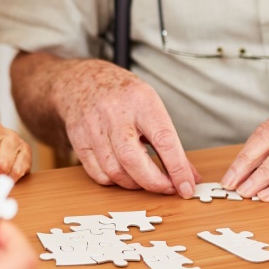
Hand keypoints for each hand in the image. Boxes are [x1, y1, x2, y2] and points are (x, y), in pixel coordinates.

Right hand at [51, 59, 199, 196]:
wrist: (82, 80)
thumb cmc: (122, 94)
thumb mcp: (151, 106)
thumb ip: (170, 142)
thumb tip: (189, 175)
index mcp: (141, 101)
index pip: (163, 140)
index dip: (177, 168)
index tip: (186, 186)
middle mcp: (115, 113)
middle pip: (133, 159)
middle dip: (154, 182)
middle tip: (167, 188)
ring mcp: (93, 127)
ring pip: (114, 171)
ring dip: (135, 184)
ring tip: (146, 180)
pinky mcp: (79, 140)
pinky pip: (97, 173)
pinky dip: (114, 181)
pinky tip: (123, 174)